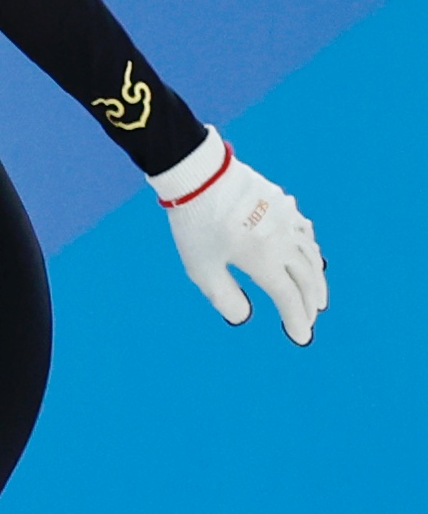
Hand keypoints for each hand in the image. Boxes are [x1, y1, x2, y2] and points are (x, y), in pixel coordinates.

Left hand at [155, 132, 326, 344]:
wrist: (201, 175)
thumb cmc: (196, 224)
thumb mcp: (202, 267)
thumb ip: (224, 296)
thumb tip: (243, 317)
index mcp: (265, 260)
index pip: (288, 298)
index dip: (296, 320)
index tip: (301, 338)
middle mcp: (284, 241)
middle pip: (307, 278)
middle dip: (310, 302)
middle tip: (312, 318)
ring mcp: (287, 220)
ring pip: (311, 255)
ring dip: (316, 278)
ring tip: (317, 294)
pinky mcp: (283, 204)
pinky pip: (305, 232)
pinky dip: (310, 250)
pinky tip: (309, 254)